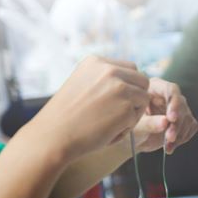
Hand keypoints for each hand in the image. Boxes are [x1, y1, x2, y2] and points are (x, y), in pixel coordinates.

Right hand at [29, 57, 150, 161]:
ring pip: (144, 98)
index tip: (114, 100)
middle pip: (142, 81)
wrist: (53, 135)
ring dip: (133, 112)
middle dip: (135, 97)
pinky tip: (108, 131)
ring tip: (111, 123)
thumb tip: (130, 80)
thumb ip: (103, 79)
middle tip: (117, 113)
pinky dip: (128, 127)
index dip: (128, 86)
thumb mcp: (81, 83)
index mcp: (96, 61)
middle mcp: (109, 70)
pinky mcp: (127, 108)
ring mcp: (120, 88)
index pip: (130, 68)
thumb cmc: (67, 115)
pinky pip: (138, 117)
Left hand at [134, 78, 197, 153]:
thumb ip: (149, 123)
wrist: (135, 139)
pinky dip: (182, 138)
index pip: (171, 89)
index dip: (174, 103)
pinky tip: (171, 145)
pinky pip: (190, 127)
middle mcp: (168, 96)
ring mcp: (178, 108)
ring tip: (167, 145)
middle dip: (177, 124)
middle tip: (170, 137)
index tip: (172, 118)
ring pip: (187, 117)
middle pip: (181, 105)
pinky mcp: (183, 120)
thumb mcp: (136, 126)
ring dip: (180, 134)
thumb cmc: (131, 128)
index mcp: (155, 89)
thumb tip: (165, 121)